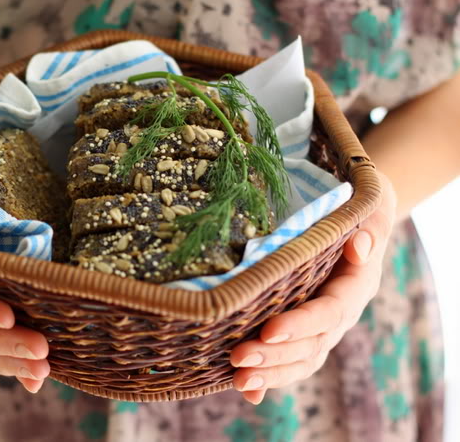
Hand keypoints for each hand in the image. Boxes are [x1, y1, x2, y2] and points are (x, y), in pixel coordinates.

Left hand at [230, 172, 396, 403]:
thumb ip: (368, 230)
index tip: (269, 330)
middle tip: (239, 357)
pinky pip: (289, 363)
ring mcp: (321, 330)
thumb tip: (359, 245)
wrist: (354, 226)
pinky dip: (269, 381)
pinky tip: (247, 392)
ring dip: (269, 373)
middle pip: (310, 344)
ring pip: (299, 360)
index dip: (300, 324)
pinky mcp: (301, 335)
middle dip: (274, 355)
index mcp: (353, 288)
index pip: (328, 312)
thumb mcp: (367, 213)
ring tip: (238, 379)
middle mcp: (338, 316)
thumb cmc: (354, 215)